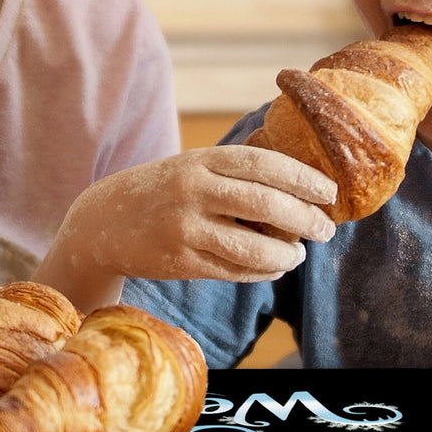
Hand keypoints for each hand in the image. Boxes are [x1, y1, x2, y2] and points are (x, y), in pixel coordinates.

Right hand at [34, 145, 337, 309]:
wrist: (103, 220)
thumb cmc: (162, 190)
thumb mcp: (192, 166)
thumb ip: (234, 173)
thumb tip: (299, 190)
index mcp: (200, 160)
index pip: (263, 164)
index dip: (302, 178)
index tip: (328, 191)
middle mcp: (193, 191)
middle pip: (264, 204)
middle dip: (304, 218)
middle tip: (325, 229)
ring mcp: (185, 228)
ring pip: (252, 246)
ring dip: (285, 254)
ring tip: (299, 255)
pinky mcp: (180, 262)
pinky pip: (234, 271)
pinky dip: (261, 271)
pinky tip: (274, 267)